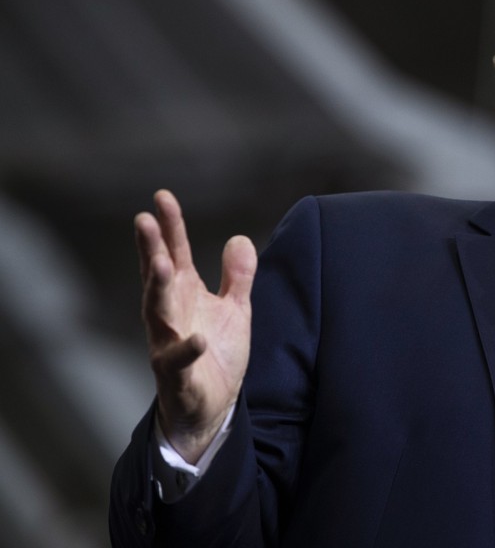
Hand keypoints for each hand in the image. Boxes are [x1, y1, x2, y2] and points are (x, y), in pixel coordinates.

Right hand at [135, 190, 256, 462]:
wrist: (210, 407)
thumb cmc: (214, 355)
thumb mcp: (233, 310)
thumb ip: (237, 277)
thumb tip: (240, 239)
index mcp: (183, 295)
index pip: (174, 254)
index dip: (169, 227)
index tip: (161, 197)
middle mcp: (169, 315)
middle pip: (158, 277)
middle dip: (151, 249)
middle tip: (144, 220)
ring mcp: (168, 344)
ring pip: (158, 313)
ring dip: (158, 288)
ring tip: (163, 264)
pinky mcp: (178, 375)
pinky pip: (179, 361)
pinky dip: (187, 350)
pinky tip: (198, 339)